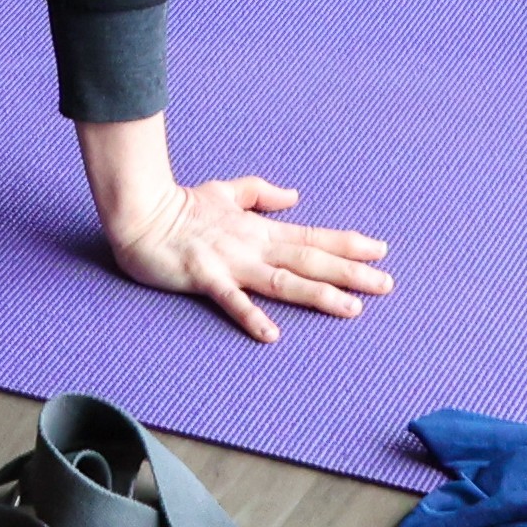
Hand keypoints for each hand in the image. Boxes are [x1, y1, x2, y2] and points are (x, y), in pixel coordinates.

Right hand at [106, 170, 392, 343]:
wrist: (139, 213)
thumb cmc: (180, 205)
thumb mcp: (225, 192)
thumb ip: (260, 194)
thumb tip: (294, 196)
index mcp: (259, 229)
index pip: (311, 236)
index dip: (347, 244)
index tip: (380, 250)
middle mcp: (252, 245)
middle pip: (309, 259)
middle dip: (350, 272)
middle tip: (387, 284)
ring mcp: (230, 261)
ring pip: (282, 280)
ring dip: (318, 294)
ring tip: (352, 310)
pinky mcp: (204, 276)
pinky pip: (230, 300)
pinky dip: (251, 316)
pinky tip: (271, 335)